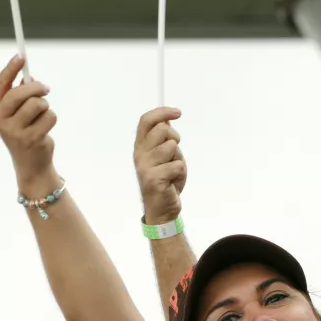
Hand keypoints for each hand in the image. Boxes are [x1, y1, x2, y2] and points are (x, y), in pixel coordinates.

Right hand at [0, 55, 58, 190]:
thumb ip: (20, 94)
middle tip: (46, 88)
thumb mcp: (18, 111)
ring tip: (41, 116)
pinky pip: (49, 116)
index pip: (0, 84)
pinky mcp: (30, 138)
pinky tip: (45, 129)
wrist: (30, 161)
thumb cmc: (25, 129)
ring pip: (38, 104)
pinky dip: (51, 119)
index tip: (21, 55)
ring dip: (46, 107)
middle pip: (21, 93)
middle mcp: (0, 118)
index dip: (10, 68)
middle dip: (37, 87)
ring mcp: (14, 129)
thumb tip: (29, 77)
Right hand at [134, 107, 185, 224]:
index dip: (162, 112)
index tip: (178, 112)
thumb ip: (163, 138)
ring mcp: (145, 167)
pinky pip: (178, 165)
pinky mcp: (153, 179)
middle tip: (173, 154)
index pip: (146, 121)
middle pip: (162, 129)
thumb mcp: (164, 155)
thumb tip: (166, 118)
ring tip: (172, 170)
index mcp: (141, 146)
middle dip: (175, 138)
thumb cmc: (165, 179)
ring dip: (179, 158)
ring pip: (172, 147)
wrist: (162, 208)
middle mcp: (139, 154)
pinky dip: (181, 172)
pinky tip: (173, 181)